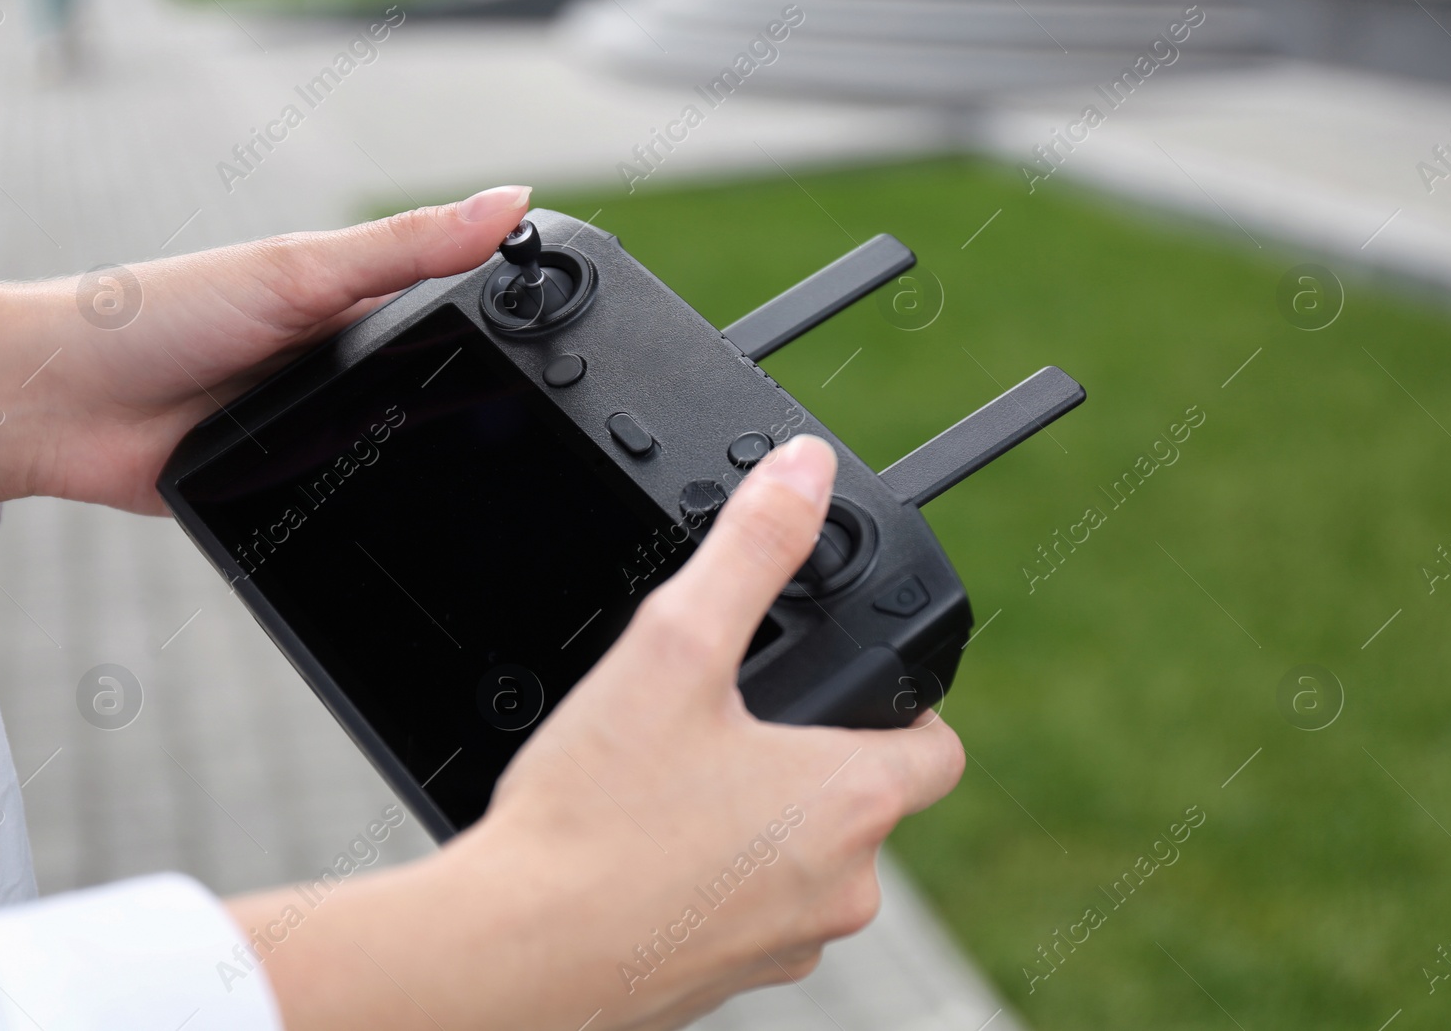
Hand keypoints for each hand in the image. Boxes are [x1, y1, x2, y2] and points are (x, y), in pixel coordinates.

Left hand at [0, 185, 530, 513]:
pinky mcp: (302, 490)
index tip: (576, 333)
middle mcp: (350, 368)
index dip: (519, 321)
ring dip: (432, 469)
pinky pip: (362, 507)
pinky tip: (407, 518)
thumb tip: (509, 200)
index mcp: (360, 303)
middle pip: (448, 391)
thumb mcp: (301, 270)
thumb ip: (406, 247)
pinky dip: (381, 513)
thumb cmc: (160, 315)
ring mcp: (328, 431)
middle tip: (531, 429)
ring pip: (411, 458)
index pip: (463, 309)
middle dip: (485, 412)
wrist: (67, 408)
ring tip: (478, 482)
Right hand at [226, 434, 965, 1030]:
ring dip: (761, 823)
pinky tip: (646, 849)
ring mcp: (787, 946)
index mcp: (851, 802)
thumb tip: (805, 471)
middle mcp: (840, 888)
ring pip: (803, 862)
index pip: (938, 749)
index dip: (903, 706)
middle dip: (809, 758)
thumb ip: (752, 549)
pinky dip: (715, 879)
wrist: (512, 953)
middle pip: (863, 802)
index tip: (849, 685)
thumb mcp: (676, 648)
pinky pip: (748, 914)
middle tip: (729, 724)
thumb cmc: (595, 817)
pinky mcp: (728, 983)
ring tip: (676, 785)